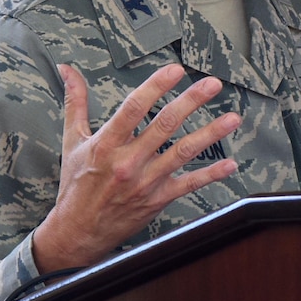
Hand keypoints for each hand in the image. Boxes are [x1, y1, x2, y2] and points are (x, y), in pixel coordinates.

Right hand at [32, 63, 241, 271]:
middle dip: (191, 102)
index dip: (156, 87)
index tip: (175, 70)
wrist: (77, 231)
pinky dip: (211, 174)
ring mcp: (146, 181)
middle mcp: (128, 162)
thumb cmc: (76, 185)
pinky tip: (230, 164)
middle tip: (212, 84)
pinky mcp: (158, 199)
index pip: (133, 108)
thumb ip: (75, 102)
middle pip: (165, 125)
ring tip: (232, 118)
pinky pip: (189, 185)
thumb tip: (68, 69)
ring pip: (184, 152)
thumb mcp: (72, 141)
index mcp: (106, 144)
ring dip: (211, 134)